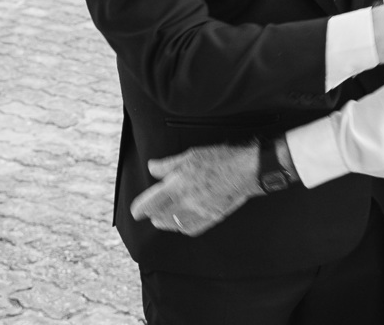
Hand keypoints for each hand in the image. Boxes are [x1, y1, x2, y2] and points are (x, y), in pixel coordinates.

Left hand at [129, 143, 261, 236]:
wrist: (247, 171)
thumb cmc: (220, 159)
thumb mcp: (191, 155)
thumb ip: (168, 165)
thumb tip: (152, 167)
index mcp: (177, 185)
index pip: (149, 204)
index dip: (139, 210)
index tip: (137, 212)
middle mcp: (186, 201)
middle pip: (160, 217)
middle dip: (153, 215)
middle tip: (151, 213)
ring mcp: (199, 212)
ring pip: (174, 225)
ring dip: (166, 222)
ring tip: (163, 218)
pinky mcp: (211, 217)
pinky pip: (191, 228)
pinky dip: (183, 227)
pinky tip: (183, 222)